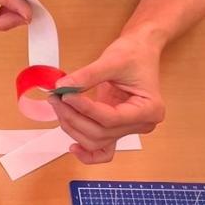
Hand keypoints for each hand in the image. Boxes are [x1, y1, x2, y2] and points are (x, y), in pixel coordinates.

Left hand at [49, 32, 163, 164]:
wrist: (139, 51)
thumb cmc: (133, 54)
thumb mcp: (111, 60)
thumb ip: (87, 76)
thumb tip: (62, 87)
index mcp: (149, 109)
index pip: (111, 118)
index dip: (84, 109)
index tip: (65, 95)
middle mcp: (142, 124)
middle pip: (101, 133)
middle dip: (74, 117)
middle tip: (55, 97)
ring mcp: (130, 129)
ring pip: (96, 141)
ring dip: (73, 127)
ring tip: (58, 105)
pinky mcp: (117, 127)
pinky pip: (103, 149)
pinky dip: (88, 153)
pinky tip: (73, 147)